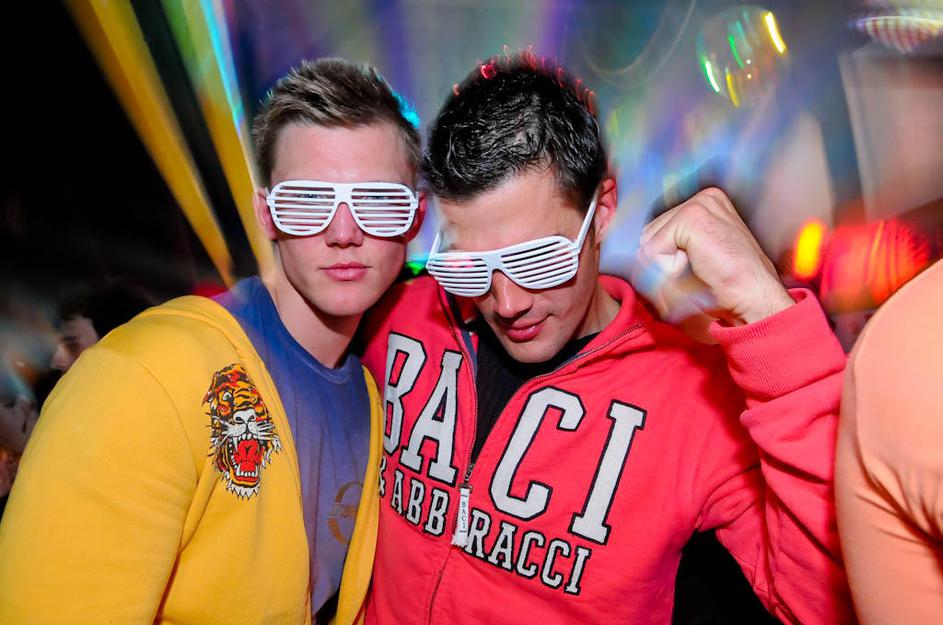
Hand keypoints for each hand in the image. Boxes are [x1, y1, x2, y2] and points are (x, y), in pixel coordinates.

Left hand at [633, 188, 792, 333]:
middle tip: (699, 270)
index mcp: (706, 204)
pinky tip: (699, 268)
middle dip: (663, 260)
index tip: (696, 266)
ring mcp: (700, 204)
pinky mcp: (693, 217)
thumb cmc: (727, 287)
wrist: (754, 299)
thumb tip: (633, 248)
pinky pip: (653, 249)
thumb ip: (664, 249)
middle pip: (649, 233)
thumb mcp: (692, 260)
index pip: (657, 229)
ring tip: (700, 269)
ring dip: (666, 265)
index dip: (665, 257)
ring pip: (649, 242)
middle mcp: (704, 197)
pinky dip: (668, 268)